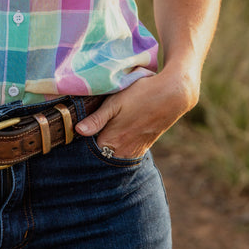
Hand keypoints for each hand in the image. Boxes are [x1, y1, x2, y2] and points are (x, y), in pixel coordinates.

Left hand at [75, 71, 198, 159]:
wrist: (172, 95)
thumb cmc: (141, 94)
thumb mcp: (115, 102)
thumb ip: (96, 119)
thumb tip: (78, 130)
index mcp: (111, 141)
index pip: (88, 149)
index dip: (82, 139)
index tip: (76, 129)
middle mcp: (122, 152)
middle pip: (100, 154)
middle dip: (94, 144)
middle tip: (90, 128)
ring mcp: (134, 152)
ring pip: (112, 154)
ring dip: (107, 145)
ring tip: (106, 127)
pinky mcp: (143, 148)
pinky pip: (125, 152)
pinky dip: (119, 145)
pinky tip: (119, 131)